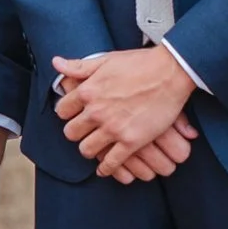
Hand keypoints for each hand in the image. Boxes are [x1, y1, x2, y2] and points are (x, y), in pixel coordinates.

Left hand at [54, 47, 198, 179]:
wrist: (171, 72)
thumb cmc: (140, 63)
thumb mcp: (105, 60)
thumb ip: (79, 66)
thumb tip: (56, 63)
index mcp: (87, 91)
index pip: (62, 111)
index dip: (67, 114)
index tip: (74, 115)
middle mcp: (96, 111)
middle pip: (71, 133)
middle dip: (76, 133)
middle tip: (84, 132)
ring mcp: (113, 128)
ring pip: (86, 150)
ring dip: (89, 149)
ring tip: (95, 147)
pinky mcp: (131, 141)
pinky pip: (110, 163)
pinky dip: (105, 169)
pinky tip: (104, 169)